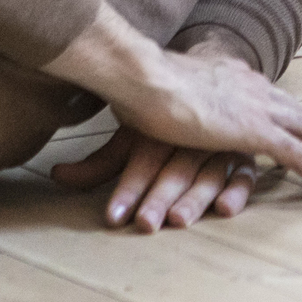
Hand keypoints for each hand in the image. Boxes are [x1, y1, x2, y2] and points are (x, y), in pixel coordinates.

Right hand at [43, 4, 301, 210]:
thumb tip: (161, 102)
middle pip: (299, 113)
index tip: (300, 128)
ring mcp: (258, 108)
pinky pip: (300, 156)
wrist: (144, 75)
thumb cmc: (140, 81)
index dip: (288, 115)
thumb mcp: (164, 86)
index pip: (271, 97)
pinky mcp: (256, 131)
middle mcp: (253, 88)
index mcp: (233, 76)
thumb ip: (174, 96)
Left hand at [51, 125, 261, 231]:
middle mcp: (191, 135)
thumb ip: (98, 163)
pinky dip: (238, 190)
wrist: (211, 78)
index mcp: (161, 129)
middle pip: (175, 170)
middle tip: (146, 223)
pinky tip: (226, 208)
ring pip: (208, 173)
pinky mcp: (245, 153)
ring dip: (196, 197)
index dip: (128, 189)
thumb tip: (56, 174)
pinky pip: (244, 173)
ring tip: (179, 220)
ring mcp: (221, 144)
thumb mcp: (132, 138)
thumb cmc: (163, 118)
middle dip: (159, 198)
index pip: (143, 160)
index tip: (114, 217)